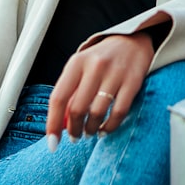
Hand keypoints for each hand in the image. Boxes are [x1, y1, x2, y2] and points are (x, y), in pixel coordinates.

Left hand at [45, 32, 153, 148]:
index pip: (58, 97)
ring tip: (89, 132)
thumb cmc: (100, 60)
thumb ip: (70, 92)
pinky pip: (119, 112)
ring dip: (90, 129)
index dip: (53, 123)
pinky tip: (105, 129)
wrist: (132, 41)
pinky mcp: (133, 81)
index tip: (52, 143)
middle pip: (78, 108)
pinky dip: (110, 126)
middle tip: (75, 137)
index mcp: (77, 62)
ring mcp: (115, 73)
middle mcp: (95, 66)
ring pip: (97, 113)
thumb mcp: (81, 68)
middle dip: (74, 129)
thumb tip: (60, 125)